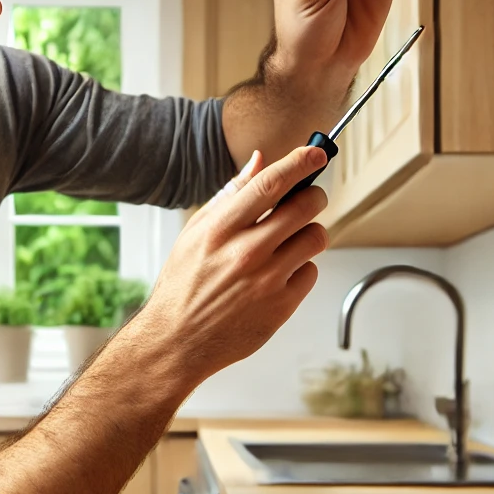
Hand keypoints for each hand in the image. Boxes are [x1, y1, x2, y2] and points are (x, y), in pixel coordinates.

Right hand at [137, 145, 328, 388]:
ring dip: (310, 232)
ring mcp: (267, 280)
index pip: (270, 184)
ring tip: (291, 239)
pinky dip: (301, 267)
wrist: (177, 340)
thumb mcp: (195, 232)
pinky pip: (311, 272)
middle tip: (309, 197)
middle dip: (314, 195)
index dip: (300, 162)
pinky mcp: (281, 306)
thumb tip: (259, 161)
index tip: (316, 153)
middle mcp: (246, 252)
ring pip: (316, 237)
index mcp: (220, 229)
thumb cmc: (183, 285)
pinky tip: (280, 273)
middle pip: (304, 207)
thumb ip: (230, 194)